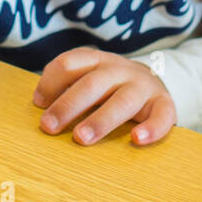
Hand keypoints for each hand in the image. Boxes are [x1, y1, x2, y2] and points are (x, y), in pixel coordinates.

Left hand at [33, 48, 177, 145]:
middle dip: (68, 105)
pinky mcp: (163, 104)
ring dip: (101, 119)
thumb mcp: (90, 79)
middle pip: (93, 83)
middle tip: (49, 126)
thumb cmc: (111, 88)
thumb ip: (67, 86)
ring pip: (123, 100)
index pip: (70, 63)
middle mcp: (120, 70)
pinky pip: (161, 115)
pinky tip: (137, 140)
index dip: (51, 81)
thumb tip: (39, 103)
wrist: (155, 84)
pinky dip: (151, 128)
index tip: (38, 103)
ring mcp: (143, 86)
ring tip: (82, 138)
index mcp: (98, 61)